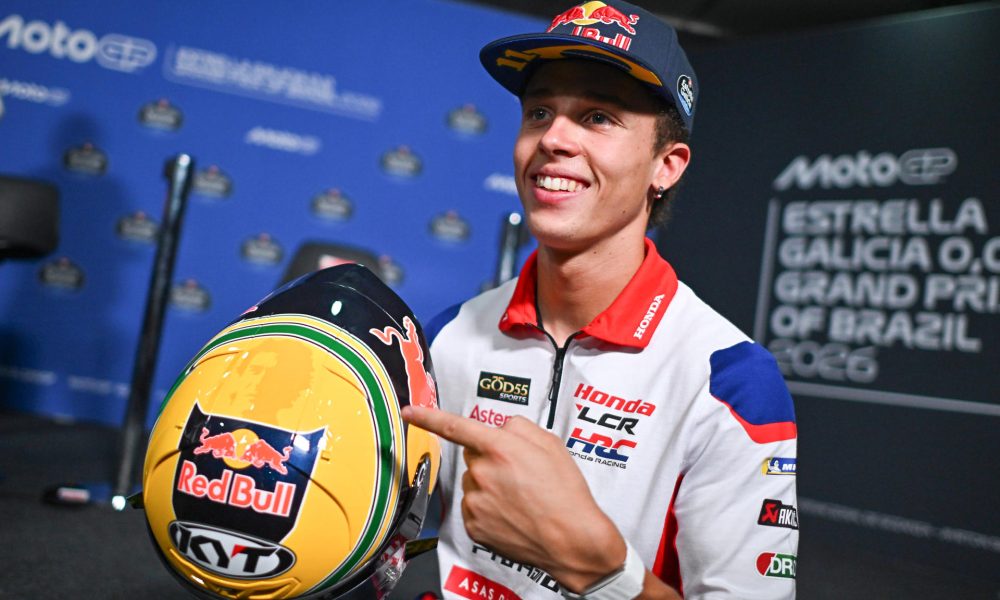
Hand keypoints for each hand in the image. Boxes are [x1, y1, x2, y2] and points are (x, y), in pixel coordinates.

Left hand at [401, 405, 625, 592]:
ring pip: (473, 482)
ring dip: (489, 485)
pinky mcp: (474, 526)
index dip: (428, 416)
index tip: (409, 412)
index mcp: (500, 448)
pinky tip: (512, 513)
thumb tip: (501, 429)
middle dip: (489, 458)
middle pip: (473, 455)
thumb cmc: (566, 493)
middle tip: (518, 472)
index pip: (455, 426)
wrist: (572, 539)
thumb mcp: (551, 444)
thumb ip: (520, 427)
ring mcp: (476, 501)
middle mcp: (482, 473)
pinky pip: (474, 507)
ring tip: (520, 497)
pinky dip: (488, 509)